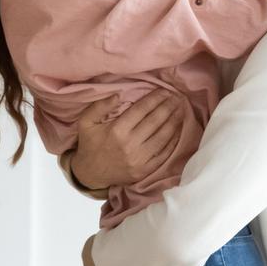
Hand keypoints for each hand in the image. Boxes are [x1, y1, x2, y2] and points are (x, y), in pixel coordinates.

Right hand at [68, 90, 184, 189]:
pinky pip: (163, 153)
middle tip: (177, 97)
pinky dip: (173, 141)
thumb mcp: (86, 122)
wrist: (90, 174)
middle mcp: (130, 144)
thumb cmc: (89, 145)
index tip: (164, 91)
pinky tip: (178, 130)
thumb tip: (118, 95)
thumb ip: (99, 106)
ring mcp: (139, 159)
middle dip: (168, 107)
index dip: (155, 98)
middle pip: (155, 121)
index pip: (142, 109)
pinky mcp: (144, 170)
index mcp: (117, 130)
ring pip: (163, 136)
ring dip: (174, 121)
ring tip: (181, 110)